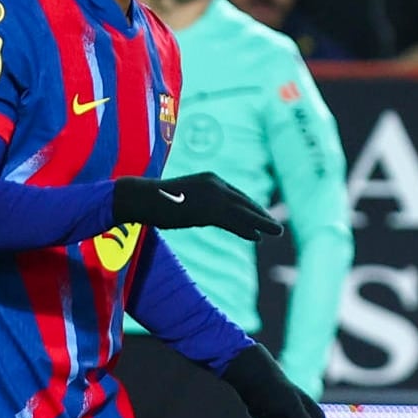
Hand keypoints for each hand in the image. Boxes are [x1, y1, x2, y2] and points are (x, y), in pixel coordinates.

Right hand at [112, 172, 283, 240]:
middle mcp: (216, 184)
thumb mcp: (183, 197)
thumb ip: (198, 203)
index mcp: (210, 179)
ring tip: (277, 231)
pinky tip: (257, 238)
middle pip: (245, 202)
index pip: (236, 194)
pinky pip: (233, 222)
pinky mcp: (208, 210)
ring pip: (244, 212)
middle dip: (261, 215)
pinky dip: (246, 230)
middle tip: (275, 226)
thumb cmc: (155, 199)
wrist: (141, 197)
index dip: (251, 207)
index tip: (261, 217)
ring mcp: (212, 196)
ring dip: (262, 223)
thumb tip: (201, 214)